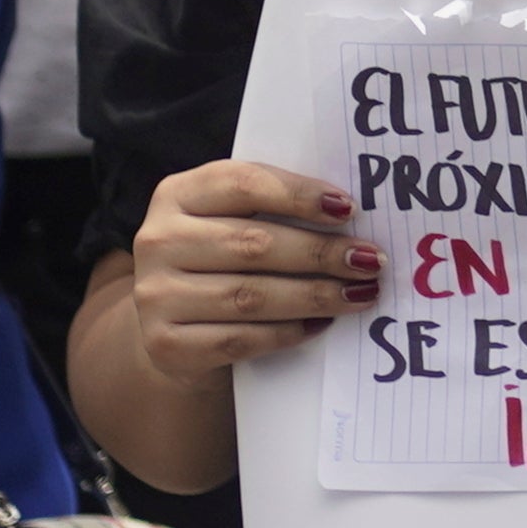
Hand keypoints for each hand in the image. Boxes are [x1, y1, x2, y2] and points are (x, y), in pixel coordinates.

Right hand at [113, 160, 380, 384]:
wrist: (172, 327)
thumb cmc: (220, 260)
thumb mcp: (232, 220)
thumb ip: (275, 208)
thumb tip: (349, 214)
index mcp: (177, 193)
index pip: (243, 183)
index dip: (299, 195)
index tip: (349, 209)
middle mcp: (157, 239)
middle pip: (253, 243)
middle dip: (321, 253)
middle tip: (371, 261)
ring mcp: (156, 295)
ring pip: (250, 295)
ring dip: (314, 296)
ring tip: (360, 294)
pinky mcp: (165, 344)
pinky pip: (239, 339)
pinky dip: (286, 333)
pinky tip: (321, 325)